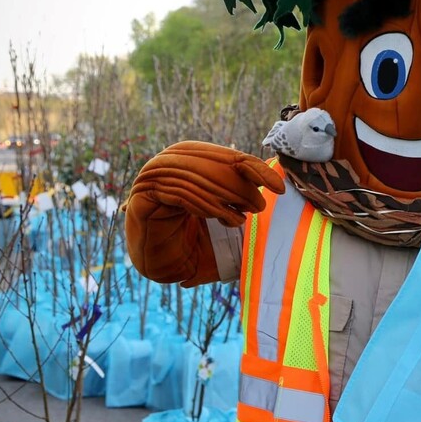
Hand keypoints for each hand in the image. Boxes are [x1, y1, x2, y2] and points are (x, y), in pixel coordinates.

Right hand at [124, 142, 283, 285]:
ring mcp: (153, 177)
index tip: (279, 188)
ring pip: (200, 178)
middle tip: (256, 208)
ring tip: (238, 219)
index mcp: (194, 157)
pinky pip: (180, 193)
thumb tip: (277, 181)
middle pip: (217, 164)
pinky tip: (223, 219)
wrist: (162, 264)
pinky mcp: (141, 197)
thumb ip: (245, 196)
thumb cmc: (200, 240)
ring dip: (227, 199)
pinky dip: (206, 206)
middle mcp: (172, 160)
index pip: (231, 157)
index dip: (257, 169)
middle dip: (242, 188)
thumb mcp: (229, 215)